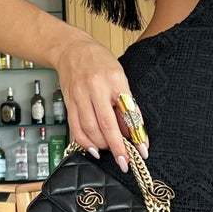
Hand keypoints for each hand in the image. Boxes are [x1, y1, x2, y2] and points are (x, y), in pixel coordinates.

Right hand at [56, 33, 146, 171]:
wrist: (71, 50)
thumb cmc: (99, 61)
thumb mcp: (120, 76)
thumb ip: (127, 102)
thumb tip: (135, 129)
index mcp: (113, 79)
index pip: (127, 111)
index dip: (135, 134)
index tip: (143, 149)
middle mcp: (95, 88)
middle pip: (106, 124)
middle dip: (117, 147)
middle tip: (125, 162)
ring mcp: (79, 96)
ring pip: (89, 129)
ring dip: (102, 146)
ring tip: (111, 151)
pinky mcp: (69, 103)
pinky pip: (76, 128)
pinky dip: (85, 143)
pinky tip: (94, 149)